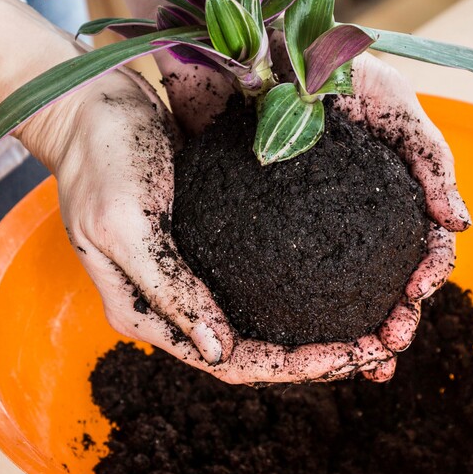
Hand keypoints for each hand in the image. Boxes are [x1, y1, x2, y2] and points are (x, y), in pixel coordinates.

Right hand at [19, 67, 393, 383]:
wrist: (92, 105)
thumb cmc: (100, 159)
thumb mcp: (126, 225)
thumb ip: (169, 289)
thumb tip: (218, 352)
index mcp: (148, 312)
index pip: (231, 361)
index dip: (294, 368)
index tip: (353, 358)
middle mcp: (176, 302)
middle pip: (255, 348)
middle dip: (318, 355)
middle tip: (380, 348)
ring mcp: (195, 270)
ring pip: (264, 318)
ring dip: (316, 328)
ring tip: (374, 323)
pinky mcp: (211, 238)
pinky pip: (262, 276)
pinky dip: (301, 286)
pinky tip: (341, 277)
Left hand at [158, 45, 468, 382]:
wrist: (254, 40)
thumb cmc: (333, 61)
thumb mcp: (393, 101)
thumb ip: (430, 158)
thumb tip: (460, 226)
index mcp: (390, 191)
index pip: (423, 243)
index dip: (429, 273)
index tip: (417, 293)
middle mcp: (354, 215)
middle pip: (384, 279)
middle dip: (396, 319)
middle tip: (389, 346)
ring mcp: (309, 225)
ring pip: (338, 291)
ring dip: (353, 333)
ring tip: (358, 360)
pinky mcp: (260, 225)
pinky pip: (280, 279)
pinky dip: (295, 315)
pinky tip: (297, 340)